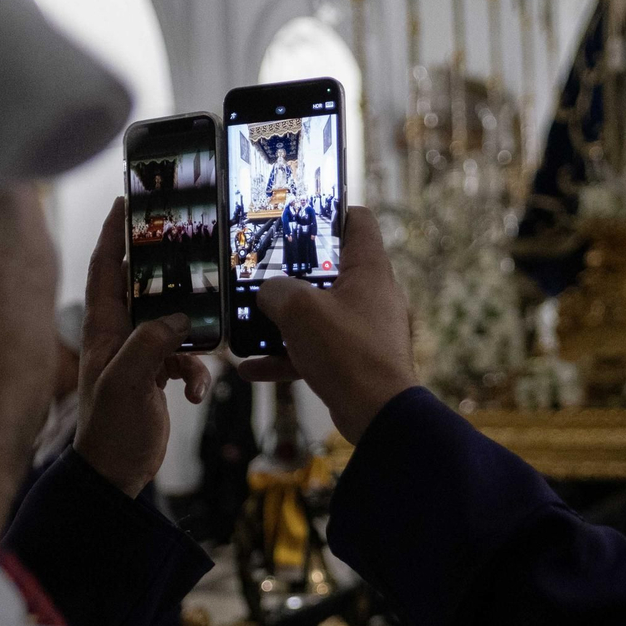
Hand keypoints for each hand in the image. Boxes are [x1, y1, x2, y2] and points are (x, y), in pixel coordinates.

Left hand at [74, 198, 210, 497]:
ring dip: (194, 333)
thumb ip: (149, 346)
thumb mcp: (127, 385)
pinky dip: (197, 373)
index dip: (114, 233)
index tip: (128, 201)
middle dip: (167, 269)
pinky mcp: (158, 375)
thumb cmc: (110, 431)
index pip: (105, 268)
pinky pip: (186, 359)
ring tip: (207, 342)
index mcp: (102, 328)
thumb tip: (178, 318)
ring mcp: (140, 353)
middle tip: (192, 245)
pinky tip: (197, 395)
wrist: (116, 474)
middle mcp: (119, 334)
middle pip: (144, 286)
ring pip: (174, 323)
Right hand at [239, 207, 416, 442]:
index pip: (357, 220)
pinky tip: (251, 369)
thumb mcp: (299, 310)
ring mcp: (362, 328)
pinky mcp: (353, 359)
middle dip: (291, 272)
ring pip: (317, 313)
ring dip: (283, 319)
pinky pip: (314, 350)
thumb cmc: (347, 351)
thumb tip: (268, 291)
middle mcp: (370, 293)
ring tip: (248, 322)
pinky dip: (286, 357)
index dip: (329, 210)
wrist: (376, 414)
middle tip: (260, 270)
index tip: (297, 215)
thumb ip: (276, 289)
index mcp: (368, 268)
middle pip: (329, 268)